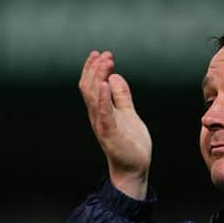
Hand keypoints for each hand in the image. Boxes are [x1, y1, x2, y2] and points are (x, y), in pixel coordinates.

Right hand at [79, 51, 151, 199]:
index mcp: (101, 111)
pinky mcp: (110, 133)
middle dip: (95, 69)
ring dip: (98, 77)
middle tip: (105, 54)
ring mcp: (102, 125)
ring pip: (93, 97)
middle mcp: (97, 116)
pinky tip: (106, 84)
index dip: (94, 69)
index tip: (103, 54)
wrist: (134, 168)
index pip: (92, 86)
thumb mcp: (128, 113)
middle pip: (90, 88)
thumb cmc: (131, 143)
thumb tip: (115, 76)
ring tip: (105, 62)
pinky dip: (103, 98)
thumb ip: (122, 96)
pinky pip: (104, 113)